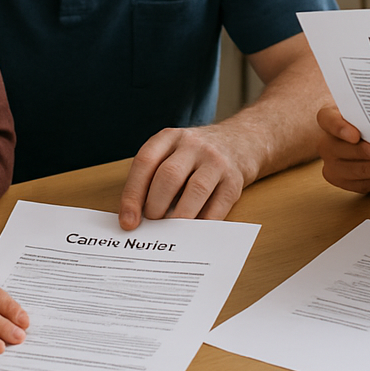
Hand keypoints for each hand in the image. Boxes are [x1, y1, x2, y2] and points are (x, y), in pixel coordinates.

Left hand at [118, 125, 252, 229]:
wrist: (241, 141)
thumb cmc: (196, 156)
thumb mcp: (172, 153)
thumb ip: (153, 177)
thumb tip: (135, 219)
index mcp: (169, 137)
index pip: (145, 162)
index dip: (133, 194)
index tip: (128, 222)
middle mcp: (193, 145)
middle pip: (169, 176)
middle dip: (155, 206)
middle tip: (151, 225)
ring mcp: (216, 161)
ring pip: (194, 190)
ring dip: (178, 217)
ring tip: (170, 231)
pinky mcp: (234, 180)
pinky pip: (217, 206)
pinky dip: (202, 224)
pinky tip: (192, 233)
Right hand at [317, 104, 369, 193]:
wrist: (357, 133)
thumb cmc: (363, 120)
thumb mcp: (365, 110)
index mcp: (327, 119)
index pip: (328, 120)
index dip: (340, 128)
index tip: (355, 135)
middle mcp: (325, 143)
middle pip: (337, 150)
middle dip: (362, 154)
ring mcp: (332, 164)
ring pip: (348, 171)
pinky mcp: (343, 181)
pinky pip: (360, 185)